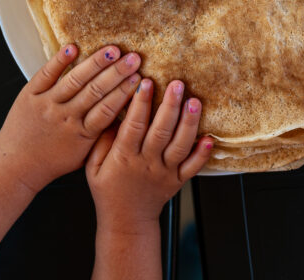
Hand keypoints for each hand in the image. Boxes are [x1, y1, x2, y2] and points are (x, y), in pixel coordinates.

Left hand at [0, 44, 141, 192]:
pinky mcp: (29, 95)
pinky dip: (59, 61)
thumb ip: (103, 137)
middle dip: (117, 73)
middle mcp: (65, 117)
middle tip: (134, 58)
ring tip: (112, 50)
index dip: (124, 92)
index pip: (108, 109)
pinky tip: (73, 47)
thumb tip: (126, 118)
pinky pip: (46, 74)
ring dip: (95, 63)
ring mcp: (47, 105)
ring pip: (74, 80)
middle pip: (95, 91)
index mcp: (82, 134)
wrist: (16, 165)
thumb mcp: (84, 155)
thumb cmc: (53, 162)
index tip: (140, 78)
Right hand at [86, 79, 213, 231]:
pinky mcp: (178, 180)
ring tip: (195, 102)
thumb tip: (112, 114)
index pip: (133, 126)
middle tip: (177, 84)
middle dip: (170, 106)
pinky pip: (193, 167)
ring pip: (180, 146)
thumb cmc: (108, 190)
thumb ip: (102, 141)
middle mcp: (147, 163)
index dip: (140, 104)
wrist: (126, 221)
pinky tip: (210, 138)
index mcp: (124, 157)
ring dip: (189, 123)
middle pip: (161, 132)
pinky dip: (203, 153)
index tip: (146, 82)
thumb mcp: (93, 167)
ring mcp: (165, 172)